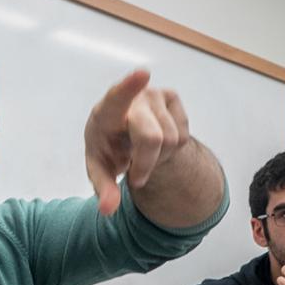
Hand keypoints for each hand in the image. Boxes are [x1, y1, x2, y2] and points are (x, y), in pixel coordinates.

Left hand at [85, 70, 189, 214]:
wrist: (122, 135)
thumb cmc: (108, 149)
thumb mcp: (101, 172)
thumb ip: (103, 190)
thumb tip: (108, 210)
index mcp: (106, 112)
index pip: (117, 98)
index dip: (130, 86)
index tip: (142, 74)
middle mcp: (132, 99)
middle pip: (153, 138)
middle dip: (147, 164)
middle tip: (135, 176)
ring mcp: (154, 95)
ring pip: (172, 140)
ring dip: (160, 158)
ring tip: (144, 154)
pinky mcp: (172, 96)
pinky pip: (184, 134)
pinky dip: (173, 149)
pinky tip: (158, 142)